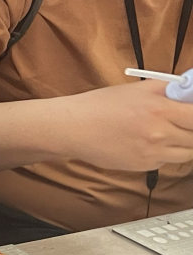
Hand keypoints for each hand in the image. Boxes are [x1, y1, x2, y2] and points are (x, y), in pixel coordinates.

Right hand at [63, 80, 192, 170]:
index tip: (192, 113)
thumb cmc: (100, 105)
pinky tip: (146, 143)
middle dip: (191, 130)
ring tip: (166, 133)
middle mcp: (159, 134)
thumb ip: (168, 88)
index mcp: (160, 109)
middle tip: (182, 123)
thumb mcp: (136, 89)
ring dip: (183, 144)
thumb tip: (189, 89)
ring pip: (187, 154)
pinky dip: (163, 153)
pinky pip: (166, 161)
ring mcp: (153, 153)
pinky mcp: (144, 166)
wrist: (73, 128)